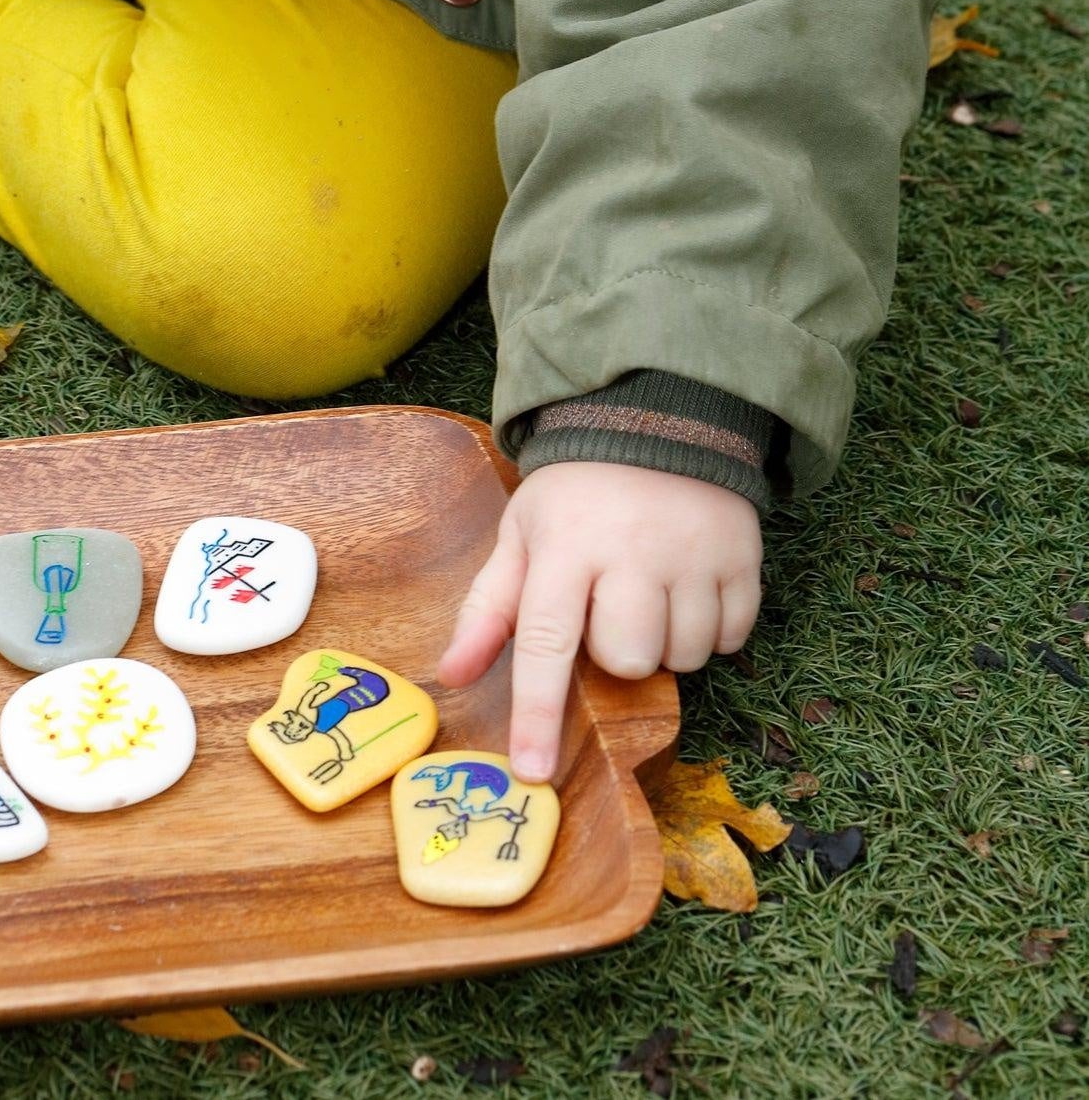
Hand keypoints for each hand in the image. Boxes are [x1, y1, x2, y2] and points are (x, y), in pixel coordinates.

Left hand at [437, 460, 761, 781]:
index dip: (538, 713)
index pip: (547, 641)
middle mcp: (632, 551)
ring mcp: (694, 554)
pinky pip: (731, 638)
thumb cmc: (577, 494)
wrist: (656, 424)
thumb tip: (452, 674)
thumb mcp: (523, 535)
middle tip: (611, 603)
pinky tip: (690, 586)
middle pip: (627, 659)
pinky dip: (711, 628)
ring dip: (666, 641)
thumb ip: (489, 607)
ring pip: (684, 656)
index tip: (533, 771)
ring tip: (651, 590)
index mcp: (566, 546)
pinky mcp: (743, 556)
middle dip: (616, 649)